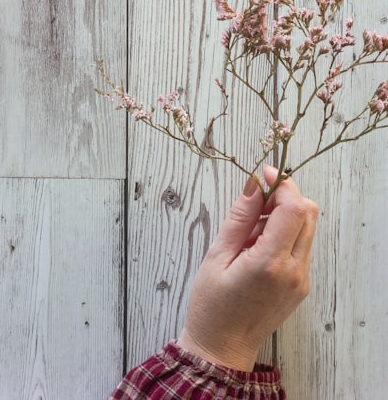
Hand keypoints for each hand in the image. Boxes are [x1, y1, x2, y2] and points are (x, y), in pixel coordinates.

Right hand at [176, 165, 318, 371]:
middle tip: (255, 198)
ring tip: (250, 229)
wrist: (222, 347)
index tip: (263, 173)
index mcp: (269, 263)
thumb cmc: (211, 306)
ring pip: (307, 229)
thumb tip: (253, 186)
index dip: (281, 184)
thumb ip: (239, 219)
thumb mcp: (216, 257)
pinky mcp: (302, 285)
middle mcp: (294, 271)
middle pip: (309, 214)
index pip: (294, 209)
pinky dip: (284, 235)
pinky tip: (256, 246)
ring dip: (284, 216)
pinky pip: (300, 247)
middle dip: (285, 196)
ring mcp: (302, 280)